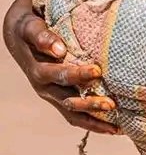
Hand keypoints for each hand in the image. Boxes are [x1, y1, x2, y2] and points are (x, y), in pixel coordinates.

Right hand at [3, 0, 119, 134]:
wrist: (19, 34)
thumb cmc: (29, 26)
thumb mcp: (30, 26)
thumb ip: (42, 35)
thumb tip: (58, 49)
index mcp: (37, 70)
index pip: (58, 75)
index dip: (77, 75)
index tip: (97, 71)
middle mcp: (44, 87)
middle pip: (68, 100)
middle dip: (90, 103)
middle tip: (111, 103)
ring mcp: (52, 95)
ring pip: (73, 113)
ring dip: (94, 120)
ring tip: (116, 126)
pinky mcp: (60, 98)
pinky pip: (76, 116)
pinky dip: (94, 124)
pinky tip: (115, 128)